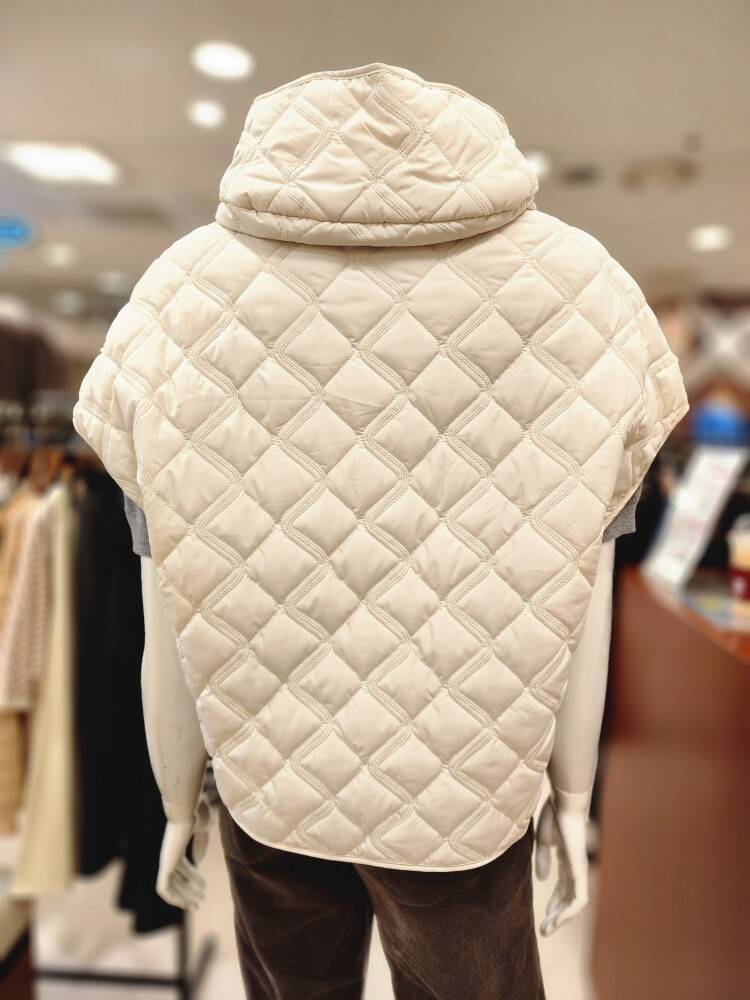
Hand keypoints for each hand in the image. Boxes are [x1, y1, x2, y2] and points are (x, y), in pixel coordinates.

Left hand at [156, 796, 211, 909]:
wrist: (188, 806)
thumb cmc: (197, 811)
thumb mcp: (203, 828)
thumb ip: (200, 843)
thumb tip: (198, 860)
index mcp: (177, 844)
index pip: (181, 866)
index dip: (192, 878)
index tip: (204, 887)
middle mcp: (169, 853)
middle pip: (175, 877)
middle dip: (187, 891)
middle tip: (200, 901)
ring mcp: (166, 859)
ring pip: (169, 886)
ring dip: (183, 897)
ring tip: (197, 904)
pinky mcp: (165, 864)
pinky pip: (163, 888)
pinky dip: (174, 898)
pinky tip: (186, 902)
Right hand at [534, 795, 589, 935]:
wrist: (564, 803)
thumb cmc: (553, 815)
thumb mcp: (543, 841)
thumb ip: (543, 860)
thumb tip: (543, 879)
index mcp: (565, 860)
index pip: (562, 888)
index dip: (553, 903)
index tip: (542, 917)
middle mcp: (574, 867)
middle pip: (567, 898)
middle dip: (556, 915)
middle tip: (544, 930)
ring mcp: (579, 870)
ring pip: (574, 903)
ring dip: (561, 918)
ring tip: (548, 929)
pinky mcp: (580, 870)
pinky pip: (579, 899)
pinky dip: (570, 911)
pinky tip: (558, 919)